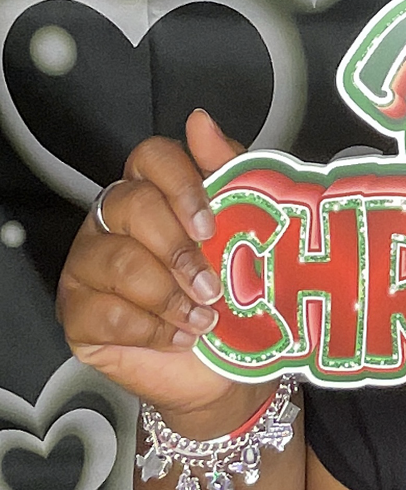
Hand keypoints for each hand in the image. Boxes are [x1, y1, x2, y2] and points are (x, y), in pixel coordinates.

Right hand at [56, 110, 247, 419]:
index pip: (151, 156)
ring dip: (168, 297)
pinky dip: (149, 330)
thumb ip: (227, 173)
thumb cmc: (230, 296)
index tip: (210, 225)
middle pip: (131, 205)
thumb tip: (200, 121)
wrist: (224, 369)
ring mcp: (88, 266)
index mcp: (151, 191)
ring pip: (117, 262)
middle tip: (211, 285)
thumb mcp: (244, 231)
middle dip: (177, 249)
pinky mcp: (77, 314)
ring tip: (200, 320)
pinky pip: (104, 312)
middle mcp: (112, 220)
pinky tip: (176, 338)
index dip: (181, 185)